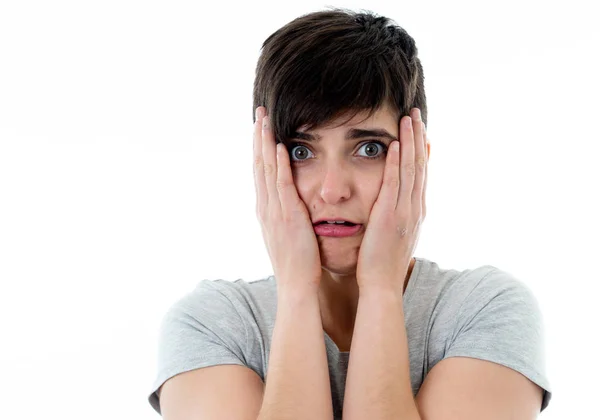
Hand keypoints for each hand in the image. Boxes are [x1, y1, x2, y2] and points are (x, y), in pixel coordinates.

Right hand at [253, 106, 322, 295]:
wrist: (296, 287)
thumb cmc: (297, 264)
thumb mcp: (287, 236)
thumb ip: (287, 217)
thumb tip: (290, 206)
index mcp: (267, 211)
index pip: (261, 173)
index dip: (260, 149)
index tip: (261, 128)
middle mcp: (266, 208)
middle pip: (259, 165)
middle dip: (258, 138)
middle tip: (258, 114)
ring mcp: (274, 211)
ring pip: (266, 170)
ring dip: (265, 143)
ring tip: (264, 120)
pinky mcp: (288, 217)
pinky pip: (282, 185)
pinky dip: (279, 165)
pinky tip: (280, 146)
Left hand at [356, 108, 427, 295]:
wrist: (381, 286)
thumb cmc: (382, 264)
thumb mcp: (394, 237)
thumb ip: (395, 219)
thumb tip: (393, 208)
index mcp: (414, 212)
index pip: (420, 175)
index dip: (421, 151)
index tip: (420, 132)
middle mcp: (414, 209)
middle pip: (419, 166)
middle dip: (418, 138)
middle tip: (417, 114)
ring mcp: (404, 212)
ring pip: (410, 170)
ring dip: (410, 142)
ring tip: (408, 118)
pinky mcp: (390, 217)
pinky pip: (394, 184)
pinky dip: (396, 163)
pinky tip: (394, 144)